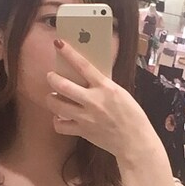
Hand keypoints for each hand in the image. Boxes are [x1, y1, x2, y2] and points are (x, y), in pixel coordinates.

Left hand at [47, 40, 157, 164]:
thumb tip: (88, 78)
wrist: (134, 141)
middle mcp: (93, 101)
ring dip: (50, 99)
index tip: (58, 44)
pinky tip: (59, 118)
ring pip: (57, 106)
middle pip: (63, 86)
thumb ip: (103, 86)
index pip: (83, 66)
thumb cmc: (131, 115)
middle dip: (52, 78)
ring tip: (51, 97)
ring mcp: (86, 117)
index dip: (69, 53)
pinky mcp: (83, 132)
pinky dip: (57, 121)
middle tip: (50, 76)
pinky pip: (61, 126)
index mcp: (105, 87)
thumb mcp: (119, 93)